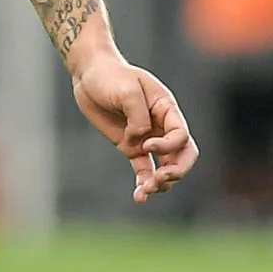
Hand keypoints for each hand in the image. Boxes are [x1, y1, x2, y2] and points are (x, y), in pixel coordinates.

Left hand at [71, 55, 196, 201]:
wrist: (89, 74)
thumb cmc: (111, 76)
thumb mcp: (127, 90)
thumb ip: (138, 117)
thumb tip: (139, 142)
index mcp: (167, 109)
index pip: (180, 136)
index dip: (168, 146)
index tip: (146, 144)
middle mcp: (161, 126)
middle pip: (182, 155)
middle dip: (176, 171)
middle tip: (160, 180)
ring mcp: (147, 138)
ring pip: (165, 167)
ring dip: (160, 183)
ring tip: (145, 192)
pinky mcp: (130, 147)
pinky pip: (144, 170)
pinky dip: (144, 184)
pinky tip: (139, 197)